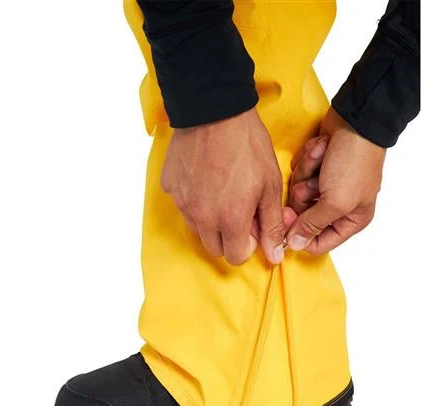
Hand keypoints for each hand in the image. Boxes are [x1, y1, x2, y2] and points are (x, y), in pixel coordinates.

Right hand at [161, 107, 285, 265]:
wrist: (215, 110)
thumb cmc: (247, 145)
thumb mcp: (270, 185)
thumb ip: (271, 224)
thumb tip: (274, 256)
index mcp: (229, 219)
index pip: (235, 256)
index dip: (248, 244)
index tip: (253, 225)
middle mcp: (201, 217)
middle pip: (214, 247)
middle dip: (228, 236)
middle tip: (239, 210)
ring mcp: (182, 201)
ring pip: (197, 228)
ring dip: (211, 220)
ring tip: (222, 191)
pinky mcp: (169, 186)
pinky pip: (183, 204)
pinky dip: (194, 199)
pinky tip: (205, 178)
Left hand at [286, 107, 385, 254]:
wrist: (354, 121)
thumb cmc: (353, 162)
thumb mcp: (336, 201)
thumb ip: (313, 225)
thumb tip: (296, 245)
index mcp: (350, 220)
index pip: (318, 244)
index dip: (301, 234)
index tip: (289, 219)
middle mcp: (338, 206)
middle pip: (303, 218)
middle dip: (305, 196)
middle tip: (316, 182)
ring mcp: (326, 186)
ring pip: (298, 193)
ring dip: (307, 174)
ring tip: (322, 160)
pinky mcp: (315, 169)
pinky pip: (298, 173)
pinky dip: (307, 161)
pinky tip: (320, 151)